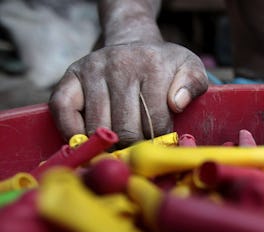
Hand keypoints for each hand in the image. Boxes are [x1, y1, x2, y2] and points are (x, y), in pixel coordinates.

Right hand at [50, 41, 207, 146]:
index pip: (155, 119)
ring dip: (109, 144)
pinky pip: (63, 111)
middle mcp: (119, 64)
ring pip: (98, 126)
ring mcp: (92, 70)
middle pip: (125, 127)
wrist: (134, 45)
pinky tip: (88, 141)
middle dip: (134, 145)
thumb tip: (177, 103)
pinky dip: (73, 133)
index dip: (159, 138)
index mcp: (152, 64)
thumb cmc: (164, 66)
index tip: (161, 139)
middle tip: (139, 147)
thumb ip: (193, 84)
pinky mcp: (71, 77)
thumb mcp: (190, 68)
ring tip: (120, 144)